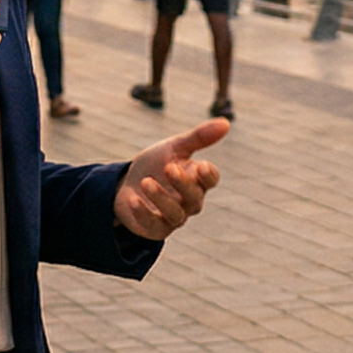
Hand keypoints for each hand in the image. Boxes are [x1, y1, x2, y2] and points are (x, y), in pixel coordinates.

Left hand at [112, 119, 228, 240]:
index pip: (211, 180)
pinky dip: (143, 213)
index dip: (208, 175)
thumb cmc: (156, 165)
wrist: (127, 183)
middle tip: (169, 167)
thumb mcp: (174, 147)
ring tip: (146, 182)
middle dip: (183, 184)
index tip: (200, 165)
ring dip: (161, 198)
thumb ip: (198, 137)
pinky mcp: (155, 229)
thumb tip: (226, 123)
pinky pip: (154, 226)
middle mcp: (189, 201)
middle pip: (195, 198)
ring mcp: (173, 217)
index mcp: (197, 180)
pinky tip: (133, 199)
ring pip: (175, 214)